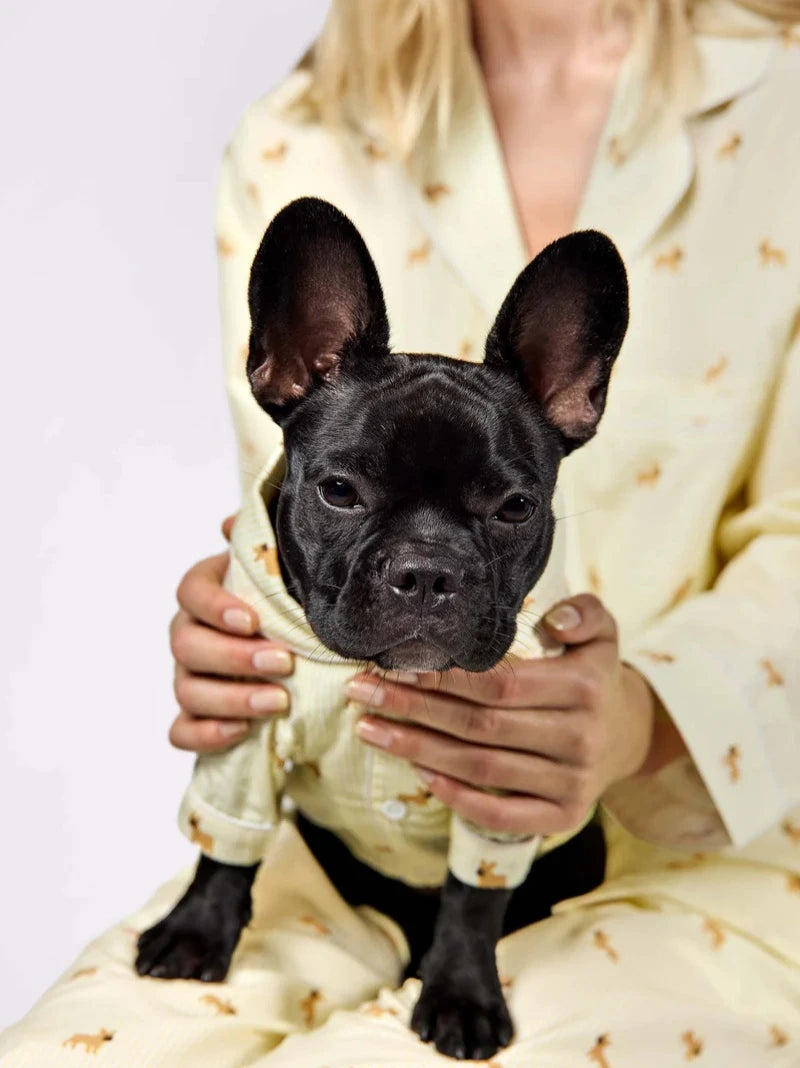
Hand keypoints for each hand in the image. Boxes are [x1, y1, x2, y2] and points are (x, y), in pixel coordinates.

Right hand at [168, 514, 293, 752]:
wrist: (295, 650)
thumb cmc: (284, 603)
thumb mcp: (282, 569)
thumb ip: (263, 544)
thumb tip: (232, 521)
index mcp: (205, 593)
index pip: (190, 592)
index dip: (215, 606)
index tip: (253, 619)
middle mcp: (188, 634)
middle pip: (186, 645)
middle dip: (234, 656)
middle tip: (283, 662)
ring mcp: (188, 677)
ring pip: (186, 690)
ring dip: (232, 697)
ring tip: (279, 701)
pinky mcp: (194, 717)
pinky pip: (182, 732)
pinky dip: (207, 734)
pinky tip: (243, 731)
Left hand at [347, 594, 663, 836]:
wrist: (628, 735)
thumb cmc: (593, 676)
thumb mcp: (601, 633)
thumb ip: (583, 613)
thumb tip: (554, 621)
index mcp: (584, 687)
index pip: (501, 683)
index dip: (445, 676)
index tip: (396, 663)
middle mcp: (580, 738)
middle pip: (481, 726)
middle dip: (414, 707)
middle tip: (363, 692)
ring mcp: (572, 783)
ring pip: (481, 768)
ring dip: (418, 749)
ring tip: (370, 729)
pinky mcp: (563, 817)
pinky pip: (500, 814)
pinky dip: (456, 796)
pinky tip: (418, 771)